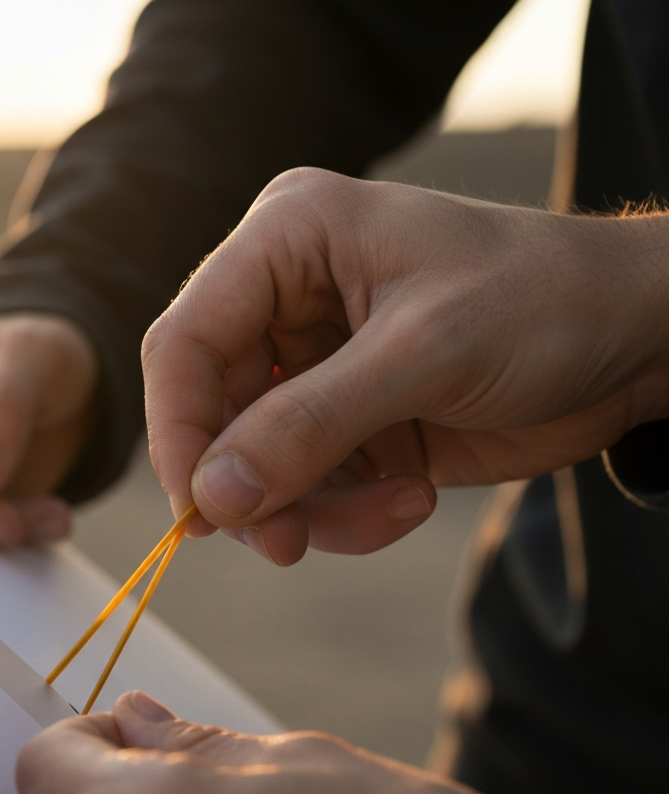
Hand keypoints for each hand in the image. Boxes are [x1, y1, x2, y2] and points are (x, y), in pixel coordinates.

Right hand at [142, 169, 668, 564]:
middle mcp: (287, 301)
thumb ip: (309, 423)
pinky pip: (307, 489)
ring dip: (310, 509)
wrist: (633, 339)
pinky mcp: (343, 423)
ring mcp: (314, 368)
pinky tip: (410, 497)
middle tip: (284, 542)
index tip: (199, 510)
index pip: (186, 342)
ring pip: (256, 465)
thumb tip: (211, 496)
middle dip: (250, 485)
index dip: (178, 429)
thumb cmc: (544, 302)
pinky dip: (349, 514)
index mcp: (288, 243)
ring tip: (392, 508)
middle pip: (211, 413)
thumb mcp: (426, 352)